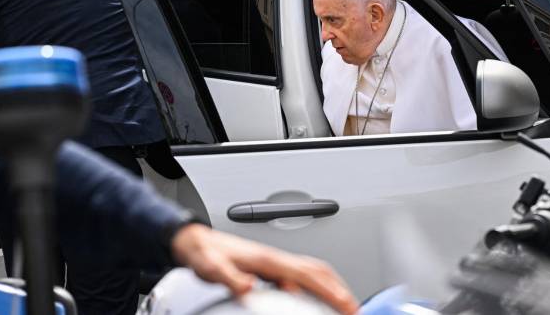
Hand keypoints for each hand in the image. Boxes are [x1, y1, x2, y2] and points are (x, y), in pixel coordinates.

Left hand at [171, 224, 357, 313]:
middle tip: (355, 310)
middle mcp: (276, 257)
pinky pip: (303, 274)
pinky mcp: (271, 266)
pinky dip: (319, 285)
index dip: (331, 291)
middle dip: (340, 290)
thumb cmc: (204, 254)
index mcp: (268, 259)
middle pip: (319, 271)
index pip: (309, 275)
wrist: (195, 241)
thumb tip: (246, 286)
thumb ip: (228, 277)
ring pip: (313, 270)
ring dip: (332, 286)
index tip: (346, 306)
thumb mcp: (211, 268)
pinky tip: (316, 298)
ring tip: (344, 305)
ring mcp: (275, 261)